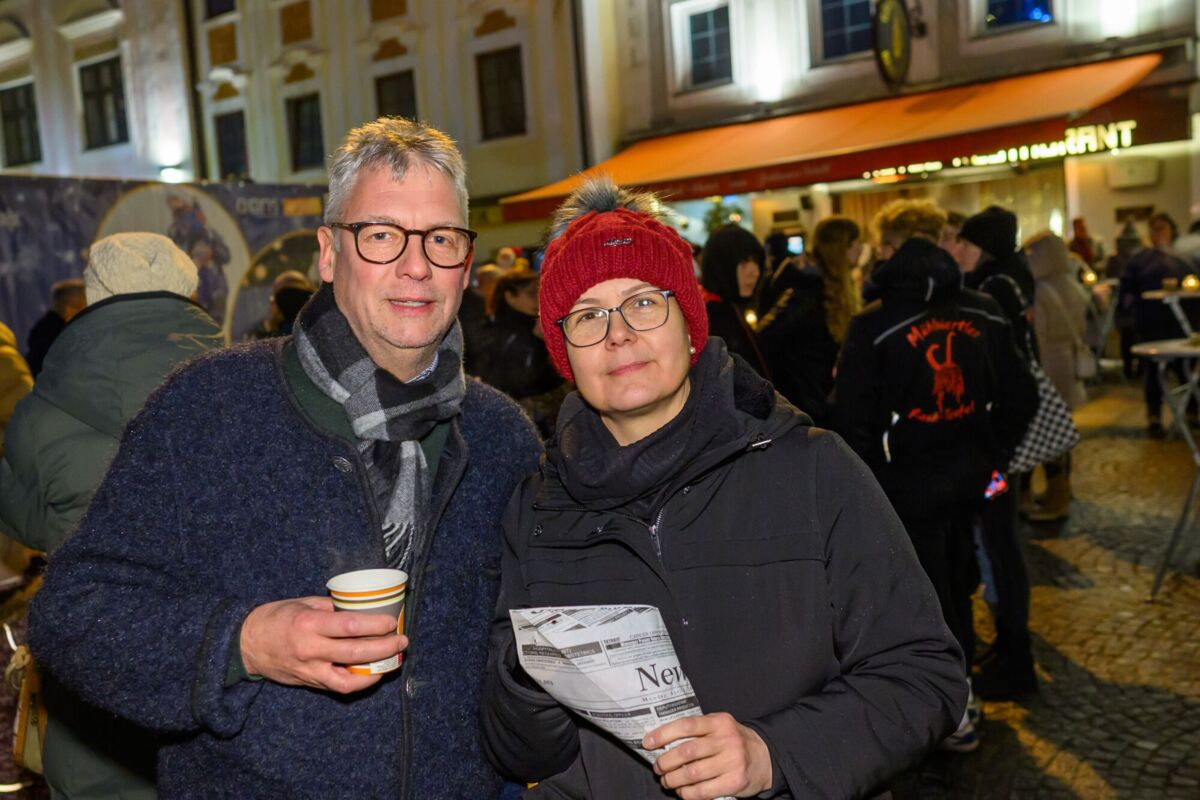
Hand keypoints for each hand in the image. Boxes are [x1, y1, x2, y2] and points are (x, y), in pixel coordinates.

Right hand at [239, 596, 406, 693]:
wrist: (247, 644)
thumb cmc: (276, 618)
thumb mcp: (302, 603)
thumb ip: (331, 608)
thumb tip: (361, 608)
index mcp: (309, 624)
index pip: (349, 626)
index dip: (375, 625)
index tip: (392, 622)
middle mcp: (310, 650)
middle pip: (355, 653)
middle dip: (384, 648)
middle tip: (401, 641)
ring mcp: (310, 670)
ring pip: (349, 679)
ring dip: (376, 671)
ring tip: (393, 660)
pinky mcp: (310, 682)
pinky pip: (339, 686)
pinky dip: (359, 682)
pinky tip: (372, 673)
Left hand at [644, 712, 772, 798]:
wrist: (765, 757)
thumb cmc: (734, 741)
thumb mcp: (720, 726)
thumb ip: (698, 729)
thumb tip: (662, 740)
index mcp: (719, 722)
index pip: (686, 725)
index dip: (663, 734)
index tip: (647, 743)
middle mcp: (726, 740)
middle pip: (686, 751)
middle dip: (665, 761)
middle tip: (658, 767)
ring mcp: (732, 761)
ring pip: (692, 773)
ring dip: (673, 780)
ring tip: (667, 781)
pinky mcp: (734, 782)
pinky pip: (703, 791)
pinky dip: (687, 793)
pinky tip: (682, 791)